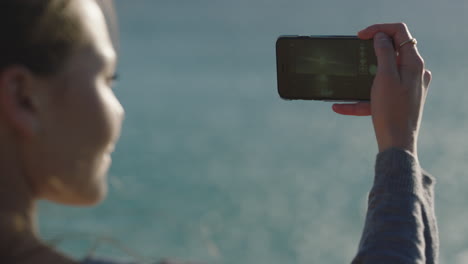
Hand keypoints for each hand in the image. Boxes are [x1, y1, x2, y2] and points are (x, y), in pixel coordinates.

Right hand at [332, 23, 431, 154]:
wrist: (397, 144)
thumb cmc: (392, 111)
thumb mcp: (385, 78)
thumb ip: (384, 53)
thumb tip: (381, 36)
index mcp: (413, 64)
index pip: (400, 33)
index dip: (379, 29)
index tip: (360, 36)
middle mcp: (413, 73)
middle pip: (391, 51)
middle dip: (370, 51)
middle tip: (354, 52)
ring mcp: (406, 87)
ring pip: (381, 74)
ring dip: (361, 77)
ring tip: (346, 80)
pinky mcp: (397, 100)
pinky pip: (376, 94)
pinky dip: (360, 99)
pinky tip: (339, 106)